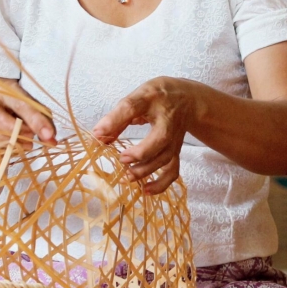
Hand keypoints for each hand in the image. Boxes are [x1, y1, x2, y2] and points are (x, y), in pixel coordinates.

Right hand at [0, 82, 56, 152]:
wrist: (3, 108)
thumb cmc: (22, 108)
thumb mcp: (36, 109)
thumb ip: (45, 122)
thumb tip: (51, 141)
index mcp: (7, 92)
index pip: (21, 104)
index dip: (36, 121)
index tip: (49, 135)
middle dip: (18, 131)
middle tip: (32, 136)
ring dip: (15, 142)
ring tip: (27, 142)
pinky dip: (6, 150)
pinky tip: (15, 146)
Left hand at [91, 77, 198, 194]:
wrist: (188, 99)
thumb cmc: (157, 97)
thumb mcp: (137, 97)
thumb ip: (118, 116)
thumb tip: (98, 136)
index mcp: (152, 99)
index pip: (133, 106)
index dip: (115, 120)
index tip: (98, 134)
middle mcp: (167, 120)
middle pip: (160, 139)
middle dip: (141, 153)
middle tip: (122, 159)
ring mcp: (174, 137)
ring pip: (166, 157)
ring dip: (147, 170)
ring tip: (127, 177)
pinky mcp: (176, 150)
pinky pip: (173, 170)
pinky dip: (161, 183)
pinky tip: (146, 190)